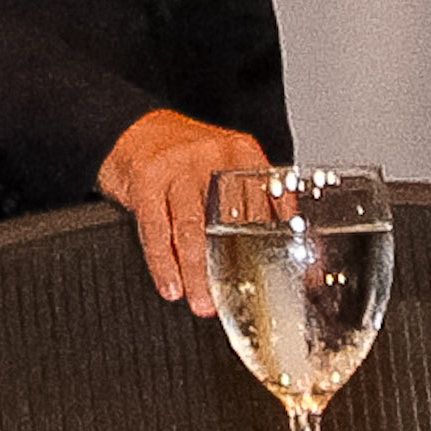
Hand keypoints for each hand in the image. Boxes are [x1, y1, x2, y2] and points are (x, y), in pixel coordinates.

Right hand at [97, 110, 273, 311]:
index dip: (274, 248)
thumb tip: (297, 258)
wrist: (133, 127)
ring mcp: (177, 167)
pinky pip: (156, 228)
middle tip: (238, 301)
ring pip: (192, 229)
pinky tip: (170, 285)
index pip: (267, 206)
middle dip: (233, 268)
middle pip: (228, 222)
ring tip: (202, 302)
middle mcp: (212, 156)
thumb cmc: (187, 158)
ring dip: (197, 273)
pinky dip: (163, 262)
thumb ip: (258, 203)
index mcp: (242, 154)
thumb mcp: (227, 166)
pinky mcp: (146, 178)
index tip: (281, 281)